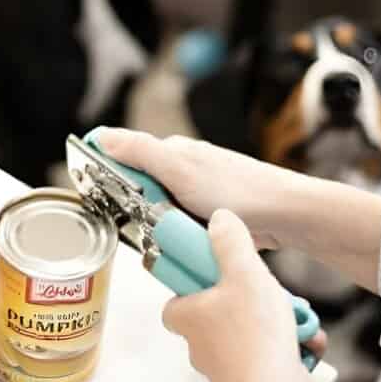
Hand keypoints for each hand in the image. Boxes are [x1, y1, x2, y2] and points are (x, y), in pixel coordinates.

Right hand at [97, 128, 291, 250]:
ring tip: (166, 237)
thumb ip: (140, 152)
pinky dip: (178, 237)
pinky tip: (183, 244)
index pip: (124, 157)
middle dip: (133, 210)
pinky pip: (180, 229)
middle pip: (139, 191)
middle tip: (140, 224)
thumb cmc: (237, 190)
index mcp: (172, 153)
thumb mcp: (180, 170)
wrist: (284, 215)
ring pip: (159, 214)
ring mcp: (197, 195)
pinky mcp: (209, 217)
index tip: (96, 193)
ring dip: (157, 227)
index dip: (106, 175)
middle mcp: (184, 170)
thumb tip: (103, 137)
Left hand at [161, 208, 317, 381]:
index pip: (176, 299)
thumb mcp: (245, 273)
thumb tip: (218, 220)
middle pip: (220, 314)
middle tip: (269, 294)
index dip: (195, 284)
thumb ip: (230, 243)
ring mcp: (225, 367)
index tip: (215, 273)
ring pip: (249, 335)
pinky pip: (268, 357)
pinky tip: (305, 344)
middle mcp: (201, 345)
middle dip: (252, 303)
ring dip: (277, 325)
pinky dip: (288, 348)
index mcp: (188, 317)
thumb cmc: (254, 339)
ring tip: (296, 320)